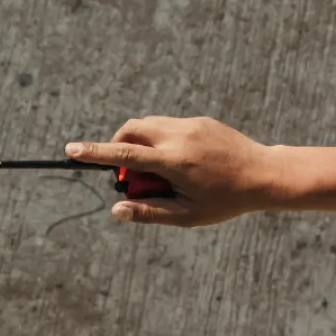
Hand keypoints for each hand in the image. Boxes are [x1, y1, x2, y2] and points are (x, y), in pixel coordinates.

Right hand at [66, 117, 286, 226]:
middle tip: (130, 176)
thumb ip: (149, 212)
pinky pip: (169, 125)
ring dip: (140, 143)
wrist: (265, 175)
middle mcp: (178, 137)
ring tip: (160, 172)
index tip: (70, 150)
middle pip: (130, 131)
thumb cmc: (226, 200)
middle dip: (119, 147)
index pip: (123, 155)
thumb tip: (116, 210)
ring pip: (148, 125)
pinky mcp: (200, 120)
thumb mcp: (187, 215)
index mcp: (173, 162)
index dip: (94, 153)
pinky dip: (161, 140)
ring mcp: (190, 124)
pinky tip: (183, 163)